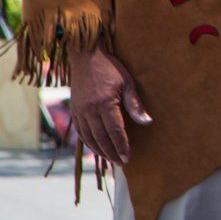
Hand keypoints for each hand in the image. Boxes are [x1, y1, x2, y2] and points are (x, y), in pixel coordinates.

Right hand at [71, 42, 148, 165]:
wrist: (85, 55)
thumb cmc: (110, 67)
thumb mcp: (128, 82)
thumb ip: (135, 104)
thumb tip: (146, 122)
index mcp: (105, 103)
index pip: (115, 132)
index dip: (122, 146)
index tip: (128, 158)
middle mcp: (90, 110)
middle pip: (101, 138)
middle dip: (112, 153)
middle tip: (121, 163)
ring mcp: (79, 111)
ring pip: (89, 137)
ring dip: (99, 151)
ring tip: (110, 159)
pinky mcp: (74, 109)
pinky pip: (80, 131)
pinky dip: (88, 142)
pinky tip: (95, 148)